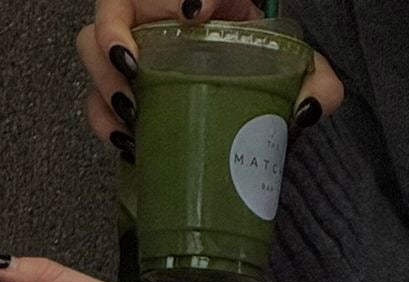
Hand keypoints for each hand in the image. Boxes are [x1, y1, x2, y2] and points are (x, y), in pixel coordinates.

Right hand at [76, 0, 344, 159]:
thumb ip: (315, 81)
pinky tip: (127, 141)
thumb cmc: (272, 78)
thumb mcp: (297, 70)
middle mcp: (160, 22)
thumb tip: (306, 110)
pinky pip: (98, 103)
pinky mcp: (130, 100)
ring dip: (104, 81)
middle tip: (135, 71)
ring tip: (131, 111)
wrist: (262, 110)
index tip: (194, 12)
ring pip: (92, 50)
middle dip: (112, 36)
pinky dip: (105, 122)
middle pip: (111, 9)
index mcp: (200, 3)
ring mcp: (139, 59)